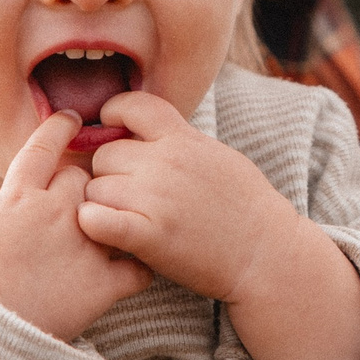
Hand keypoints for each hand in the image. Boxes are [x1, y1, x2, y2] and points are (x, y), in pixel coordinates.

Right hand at [0, 109, 150, 340]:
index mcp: (17, 197)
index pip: (45, 146)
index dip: (59, 128)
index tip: (72, 120)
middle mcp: (55, 211)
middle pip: (83, 177)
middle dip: (82, 185)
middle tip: (77, 204)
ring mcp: (83, 244)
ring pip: (113, 209)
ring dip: (110, 216)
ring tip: (108, 230)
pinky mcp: (103, 282)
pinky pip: (138, 267)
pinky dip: (139, 266)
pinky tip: (134, 269)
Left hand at [74, 90, 307, 304]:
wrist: (266, 254)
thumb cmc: (246, 207)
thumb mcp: (216, 156)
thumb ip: (180, 140)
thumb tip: (149, 131)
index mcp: (183, 138)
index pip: (131, 106)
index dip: (113, 116)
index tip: (112, 133)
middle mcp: (166, 161)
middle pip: (104, 155)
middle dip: (110, 174)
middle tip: (129, 196)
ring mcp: (156, 197)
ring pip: (95, 188)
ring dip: (103, 205)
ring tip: (127, 219)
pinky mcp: (148, 235)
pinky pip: (94, 219)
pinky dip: (93, 224)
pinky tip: (107, 232)